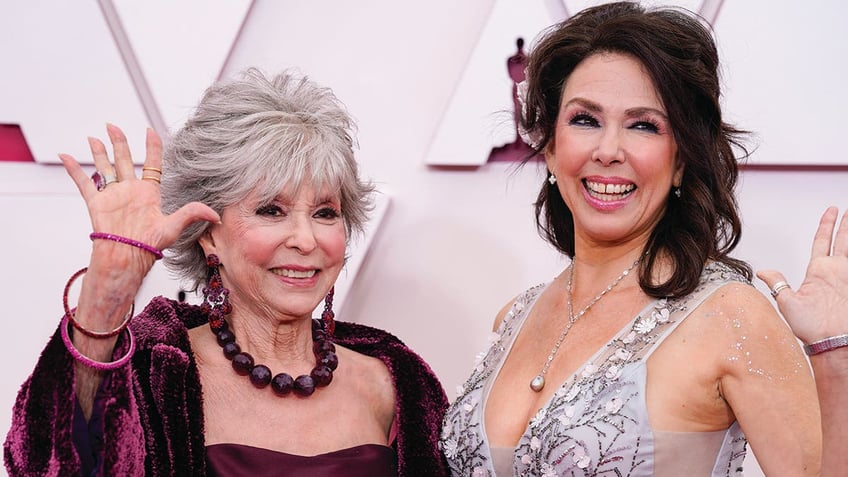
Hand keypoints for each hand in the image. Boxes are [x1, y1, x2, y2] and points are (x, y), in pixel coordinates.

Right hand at [60, 124, 218, 266]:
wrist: (128, 256)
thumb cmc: (151, 245)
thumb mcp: (175, 226)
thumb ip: (193, 213)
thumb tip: (216, 215)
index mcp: (149, 192)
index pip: (151, 163)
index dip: (151, 147)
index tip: (150, 130)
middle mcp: (130, 190)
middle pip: (124, 159)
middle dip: (119, 142)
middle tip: (112, 125)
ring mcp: (113, 195)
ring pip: (104, 168)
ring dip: (98, 152)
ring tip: (94, 137)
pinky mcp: (97, 203)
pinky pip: (83, 182)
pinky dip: (73, 169)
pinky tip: (66, 156)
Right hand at [758, 207, 847, 343]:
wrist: (839, 343)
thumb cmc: (816, 327)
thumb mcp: (787, 303)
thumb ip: (776, 283)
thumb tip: (764, 271)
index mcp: (819, 270)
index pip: (822, 240)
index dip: (827, 224)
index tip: (832, 211)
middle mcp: (839, 270)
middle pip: (845, 240)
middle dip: (847, 224)